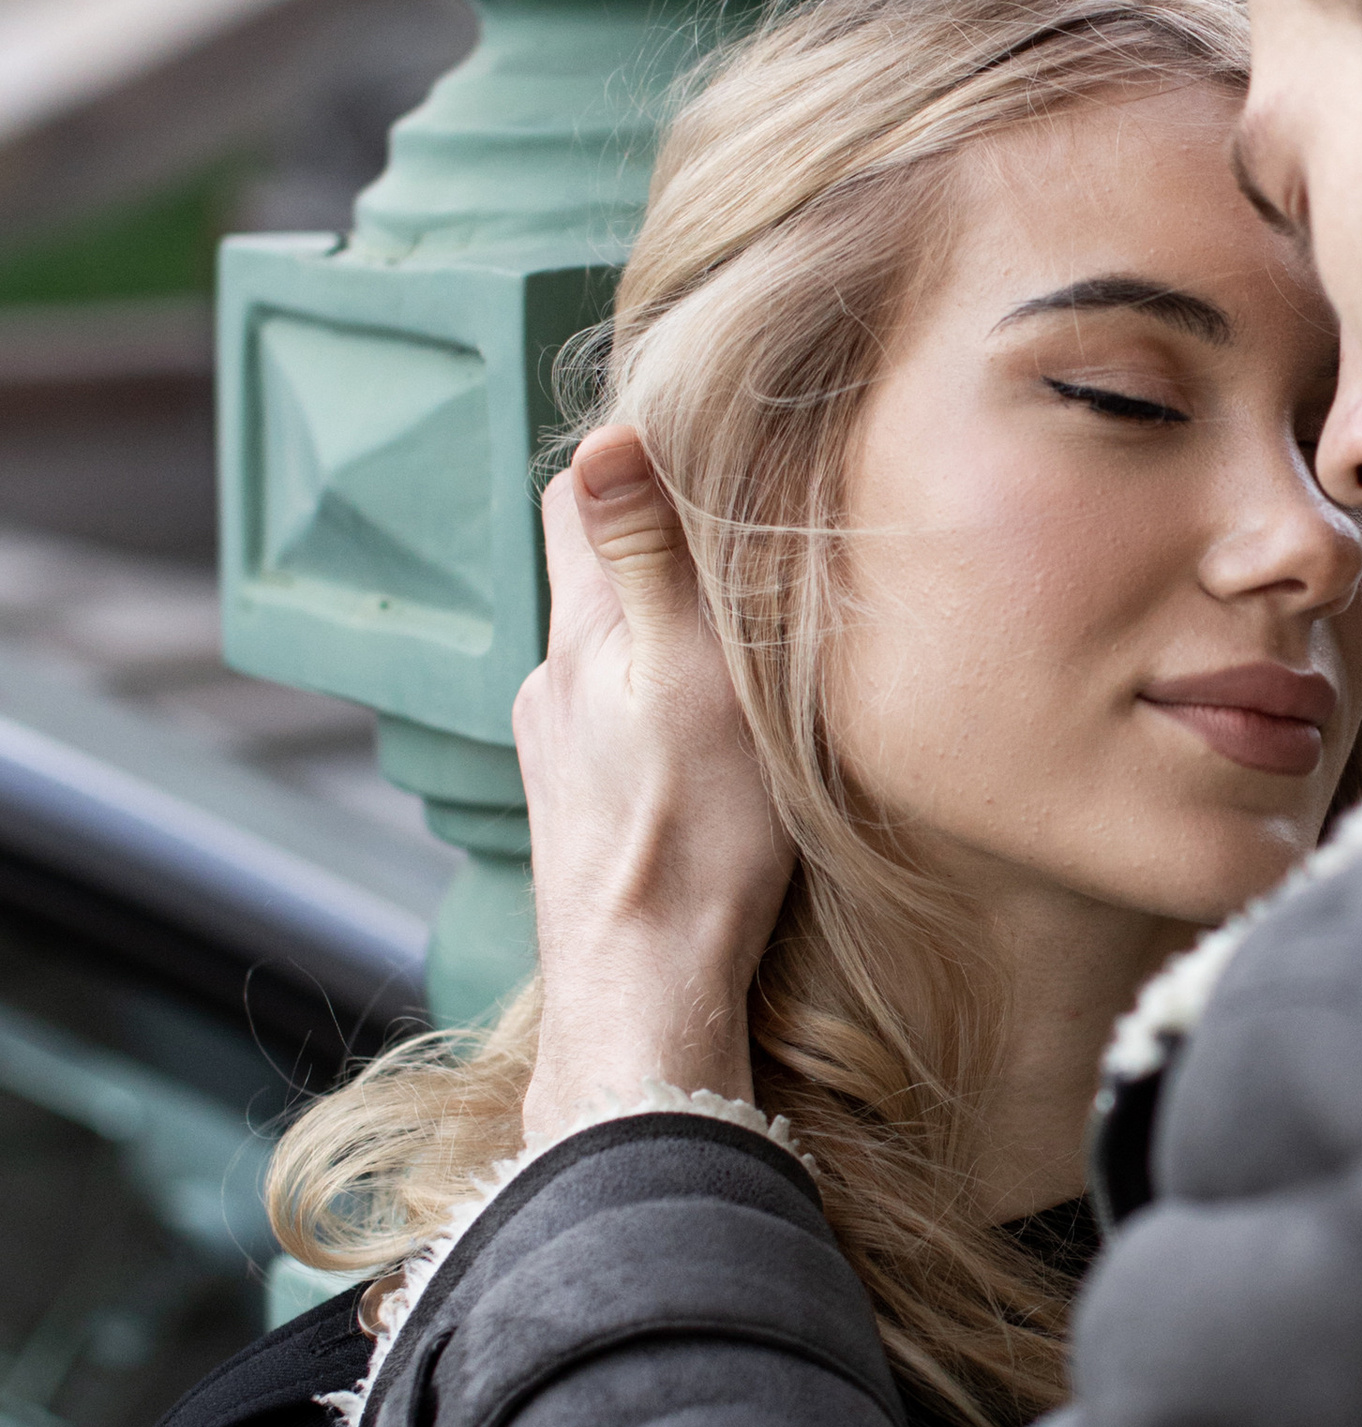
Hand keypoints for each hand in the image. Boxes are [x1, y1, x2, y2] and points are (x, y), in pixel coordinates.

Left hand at [512, 428, 794, 1145]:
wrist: (645, 993)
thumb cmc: (688, 838)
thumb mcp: (691, 674)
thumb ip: (650, 555)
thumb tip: (606, 433)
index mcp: (578, 636)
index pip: (576, 493)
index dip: (631, 449)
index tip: (703, 433)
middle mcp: (551, 683)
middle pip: (593, 569)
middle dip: (659, 538)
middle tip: (745, 528)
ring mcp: (559, 749)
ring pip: (610, 648)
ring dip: (662, 628)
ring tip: (739, 635)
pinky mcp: (583, 805)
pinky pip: (619, 716)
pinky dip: (661, 698)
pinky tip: (710, 733)